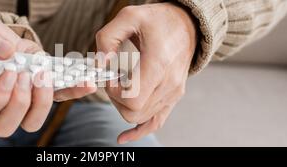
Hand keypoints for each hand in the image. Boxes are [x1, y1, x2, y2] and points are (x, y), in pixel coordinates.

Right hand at [0, 16, 95, 136]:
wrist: (0, 41)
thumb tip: (7, 53)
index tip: (11, 71)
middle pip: (6, 125)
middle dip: (20, 102)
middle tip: (28, 75)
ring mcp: (22, 105)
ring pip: (32, 122)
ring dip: (42, 101)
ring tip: (44, 74)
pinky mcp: (42, 95)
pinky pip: (59, 99)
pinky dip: (74, 92)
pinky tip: (86, 83)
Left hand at [96, 3, 196, 143]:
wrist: (187, 25)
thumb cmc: (158, 20)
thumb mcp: (129, 16)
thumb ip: (108, 38)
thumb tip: (100, 65)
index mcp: (158, 64)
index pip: (131, 97)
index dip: (113, 92)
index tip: (109, 76)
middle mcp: (168, 83)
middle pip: (133, 111)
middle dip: (115, 99)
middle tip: (113, 80)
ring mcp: (173, 92)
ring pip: (140, 118)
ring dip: (123, 106)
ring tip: (121, 85)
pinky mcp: (173, 97)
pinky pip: (156, 122)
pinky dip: (140, 130)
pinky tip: (123, 137)